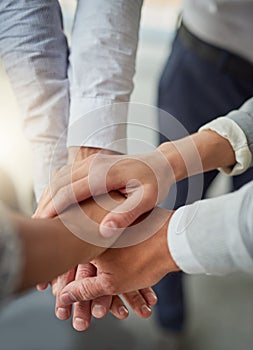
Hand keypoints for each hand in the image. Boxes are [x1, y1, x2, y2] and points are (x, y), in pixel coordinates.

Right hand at [35, 147, 157, 328]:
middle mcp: (93, 164)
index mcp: (104, 174)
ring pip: (59, 178)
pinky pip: (66, 175)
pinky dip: (55, 189)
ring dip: (47, 197)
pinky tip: (53, 204)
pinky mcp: (92, 163)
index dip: (53, 210)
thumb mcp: (147, 200)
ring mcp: (91, 161)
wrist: (160, 163)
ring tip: (40, 218)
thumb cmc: (156, 183)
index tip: (41, 226)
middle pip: (58, 184)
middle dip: (44, 205)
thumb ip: (126, 214)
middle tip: (35, 227)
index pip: (69, 192)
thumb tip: (104, 232)